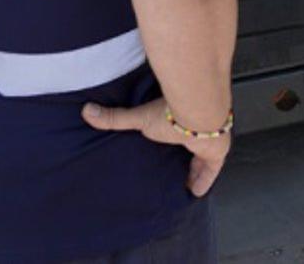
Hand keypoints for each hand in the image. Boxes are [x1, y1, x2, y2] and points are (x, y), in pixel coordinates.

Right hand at [83, 99, 230, 196]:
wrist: (198, 113)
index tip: (164, 147)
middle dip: (184, 155)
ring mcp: (209, 139)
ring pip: (203, 157)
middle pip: (190, 145)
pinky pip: (212, 170)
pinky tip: (195, 193)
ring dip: (194, 169)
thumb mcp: (138, 119)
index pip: (175, 131)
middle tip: (173, 170)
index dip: (171, 140)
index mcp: (179, 119)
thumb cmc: (169, 113)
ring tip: (182, 184)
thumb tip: (86, 111)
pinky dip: (204, 180)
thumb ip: (115, 118)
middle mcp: (195, 128)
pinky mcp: (217, 152)